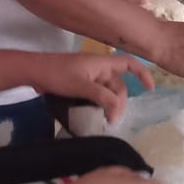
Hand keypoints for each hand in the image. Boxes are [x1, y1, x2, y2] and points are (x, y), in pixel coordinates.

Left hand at [29, 54, 153, 122]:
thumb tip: (117, 109)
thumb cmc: (57, 74)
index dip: (142, 73)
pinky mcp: (80, 85)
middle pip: (118, 85)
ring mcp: (89, 77)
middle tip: (110, 120)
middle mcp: (98, 69)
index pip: (129, 63)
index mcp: (101, 63)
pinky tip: (95, 115)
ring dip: (108, 105)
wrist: (33, 72)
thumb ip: (101, 96)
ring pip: (107, 92)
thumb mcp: (81, 85)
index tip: (149, 89)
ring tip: (103, 120)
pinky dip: (99, 104)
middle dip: (118, 102)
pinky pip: (96, 95)